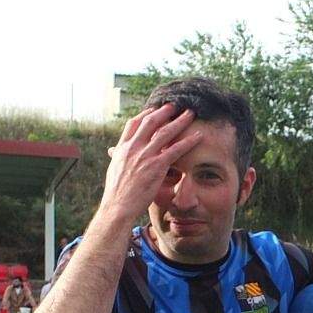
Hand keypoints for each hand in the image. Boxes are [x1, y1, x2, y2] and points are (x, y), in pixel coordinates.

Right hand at [99, 103, 201, 224]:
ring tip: (190, 114)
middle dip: (163, 112)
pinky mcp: (156, 166)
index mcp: (122, 148)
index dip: (144, 115)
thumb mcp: (114, 170)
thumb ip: (118, 158)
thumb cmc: (117, 193)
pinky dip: (188, 141)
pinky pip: (175, 150)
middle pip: (149, 122)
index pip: (132, 125)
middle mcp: (132, 148)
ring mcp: (144, 156)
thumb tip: (114, 152)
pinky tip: (199, 136)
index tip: (153, 110)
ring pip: (165, 132)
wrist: (117, 206)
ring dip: (179, 121)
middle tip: (174, 106)